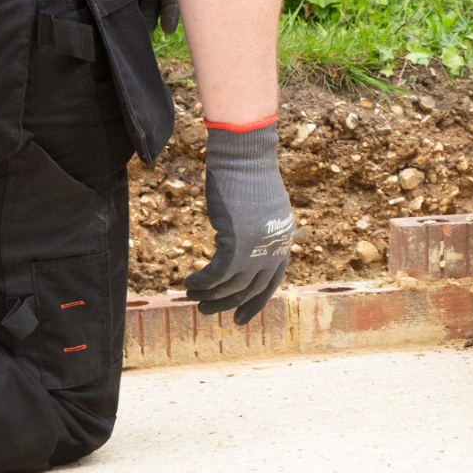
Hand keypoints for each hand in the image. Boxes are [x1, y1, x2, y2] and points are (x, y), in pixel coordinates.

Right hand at [186, 122, 294, 323]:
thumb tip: (239, 252)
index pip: (272, 281)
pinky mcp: (236, 242)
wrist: (244, 154)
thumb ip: (258, 232)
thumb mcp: (262, 208)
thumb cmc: (249, 175)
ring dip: (210, 295)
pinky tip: (189, 282)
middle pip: (251, 287)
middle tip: (207, 311)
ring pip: (231, 284)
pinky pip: (216, 274)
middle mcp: (275, 247)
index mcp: (284, 240)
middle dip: (227, 303)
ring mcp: (257, 246)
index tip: (240, 318)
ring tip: (192, 297)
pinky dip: (201, 281)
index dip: (254, 302)